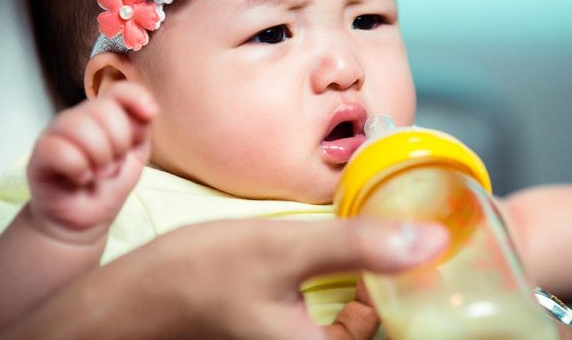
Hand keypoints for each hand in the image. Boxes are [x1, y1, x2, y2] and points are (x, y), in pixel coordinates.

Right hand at [0, 218, 448, 339]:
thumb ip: (358, 246)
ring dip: (382, 291)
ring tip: (397, 247)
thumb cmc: (193, 280)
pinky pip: (336, 327)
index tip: (445, 259)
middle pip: (383, 333)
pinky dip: (353, 296)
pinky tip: (352, 264)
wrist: (126, 306)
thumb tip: (433, 240)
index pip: (402, 335)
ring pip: (361, 330)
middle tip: (427, 248)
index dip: (430, 302)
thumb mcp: (281, 250)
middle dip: (408, 293)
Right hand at [26, 81, 156, 243]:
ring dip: (100, 158)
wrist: (86, 218)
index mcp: (103, 115)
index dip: (137, 97)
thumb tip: (147, 109)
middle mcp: (78, 118)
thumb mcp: (136, 154)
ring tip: (99, 174)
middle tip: (114, 165)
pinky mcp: (38, 156)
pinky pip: (61, 150)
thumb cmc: (109, 184)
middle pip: (104, 109)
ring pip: (81, 126)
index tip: (150, 114)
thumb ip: (141, 128)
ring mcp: (55, 134)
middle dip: (119, 143)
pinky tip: (80, 179)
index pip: (120, 91)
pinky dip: (79, 169)